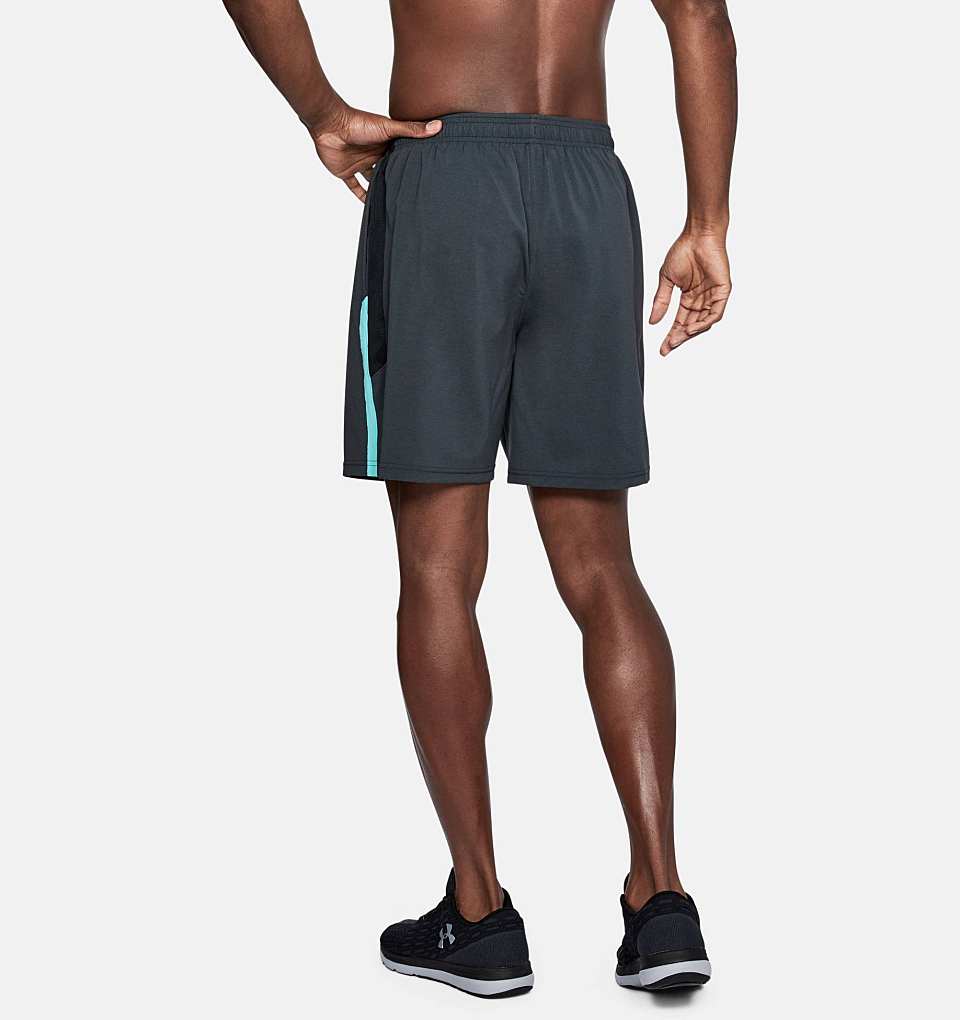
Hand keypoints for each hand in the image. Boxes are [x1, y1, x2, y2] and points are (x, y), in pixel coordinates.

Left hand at [311, 105, 441, 201]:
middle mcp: (372, 153)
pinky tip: (369, 207)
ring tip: (393, 203)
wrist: (330, 125)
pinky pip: (354, 186)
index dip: (409, 165)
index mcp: (384, 143)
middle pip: (387, 170)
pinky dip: (361, 196)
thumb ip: (412, 130)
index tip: (423, 176)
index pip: (399, 157)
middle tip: (410, 194)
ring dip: (379, 189)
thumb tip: (438, 126)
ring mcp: (359, 163)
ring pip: (372, 179)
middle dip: (396, 179)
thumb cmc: (359, 123)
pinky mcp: (345, 171)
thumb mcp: (389, 128)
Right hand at [650, 231, 731, 355]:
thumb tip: (652, 321)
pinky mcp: (722, 292)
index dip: (671, 335)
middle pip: (690, 325)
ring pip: (703, 323)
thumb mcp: (666, 279)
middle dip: (679, 338)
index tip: (662, 348)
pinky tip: (691, 329)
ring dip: (690, 333)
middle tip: (668, 348)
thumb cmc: (683, 250)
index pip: (680, 322)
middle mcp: (701, 300)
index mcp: (688, 297)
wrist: (698, 235)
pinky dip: (704, 323)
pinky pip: (715, 313)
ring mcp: (713, 296)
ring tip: (677, 340)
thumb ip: (661, 301)